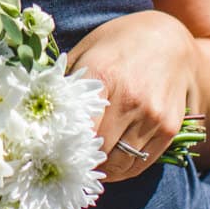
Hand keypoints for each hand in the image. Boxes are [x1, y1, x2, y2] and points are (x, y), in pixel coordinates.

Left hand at [66, 11, 196, 181]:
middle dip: (81, 160)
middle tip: (67, 162)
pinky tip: (112, 162)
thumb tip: (38, 114)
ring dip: (103, 170)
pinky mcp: (169, 128)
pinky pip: (141, 164)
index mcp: (102, 75)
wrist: (171, 38)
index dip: (63, 146)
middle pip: (98, 150)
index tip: (51, 153)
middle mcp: (130, 98)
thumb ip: (66, 82)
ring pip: (120, 163)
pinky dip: (124, 169)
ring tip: (89, 165)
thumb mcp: (87, 50)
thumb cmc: (119, 44)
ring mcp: (153, 115)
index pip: (78, 128)